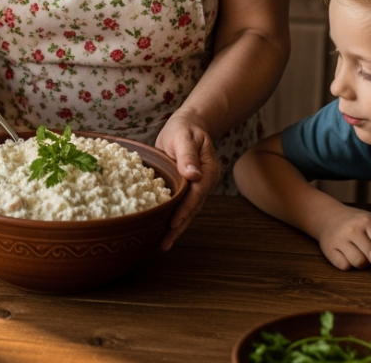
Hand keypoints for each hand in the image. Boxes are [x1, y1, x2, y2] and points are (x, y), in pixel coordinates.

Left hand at [153, 113, 220, 250]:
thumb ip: (188, 154)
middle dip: (180, 226)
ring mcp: (197, 187)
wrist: (188, 126)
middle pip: (193, 207)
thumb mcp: (183, 136)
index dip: (185, 209)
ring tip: (163, 244)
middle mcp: (205, 182)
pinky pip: (181, 205)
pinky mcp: (187, 189)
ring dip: (177, 227)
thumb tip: (193, 175)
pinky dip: (173, 217)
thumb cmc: (184, 129)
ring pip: (188, 210)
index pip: (197, 193)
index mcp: (208, 170)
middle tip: (165, 243)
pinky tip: (162, 230)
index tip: (174, 222)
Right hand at [314, 205, 370, 269]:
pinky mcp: (329, 249)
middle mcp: (352, 229)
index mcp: (366, 221)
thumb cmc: (355, 220)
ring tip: (358, 255)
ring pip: (358, 262)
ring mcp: (339, 239)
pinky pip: (344, 266)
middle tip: (369, 255)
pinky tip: (346, 256)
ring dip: (360, 263)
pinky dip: (347, 264)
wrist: (327, 215)